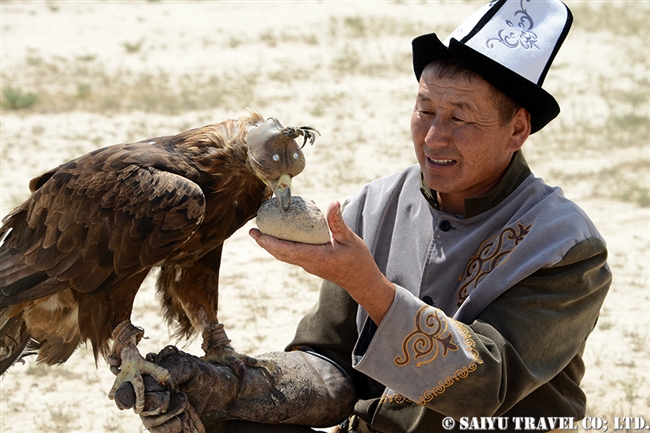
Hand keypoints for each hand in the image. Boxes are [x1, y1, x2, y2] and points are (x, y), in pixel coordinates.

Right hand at [112, 346, 236, 432]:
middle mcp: (150, 396)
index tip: (139, 401)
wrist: (224, 392)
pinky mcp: (168, 426)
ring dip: (168, 417)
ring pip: (149, 423)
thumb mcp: (188, 367)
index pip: (129, 389)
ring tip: (186, 406)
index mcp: (150, 378)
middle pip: (140, 408)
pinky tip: (184, 421)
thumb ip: (168, 372)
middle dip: (157, 405)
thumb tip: (150, 388)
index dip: (126, 395)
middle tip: (181, 399)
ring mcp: (158, 413)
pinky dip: (171, 429)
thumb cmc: (204, 374)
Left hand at [250, 200, 394, 323]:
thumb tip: (332, 203)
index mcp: (315, 257)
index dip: (269, 242)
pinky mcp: (312, 264)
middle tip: (253, 230)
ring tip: (261, 233)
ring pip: (285, 256)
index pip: (286, 250)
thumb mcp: (349, 239)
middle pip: (280, 254)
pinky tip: (281, 237)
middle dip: (265, 243)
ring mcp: (309, 265)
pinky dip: (282, 246)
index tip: (256, 233)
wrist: (362, 281)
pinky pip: (292, 255)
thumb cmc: (357, 261)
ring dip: (271, 245)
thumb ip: (337, 222)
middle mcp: (308, 263)